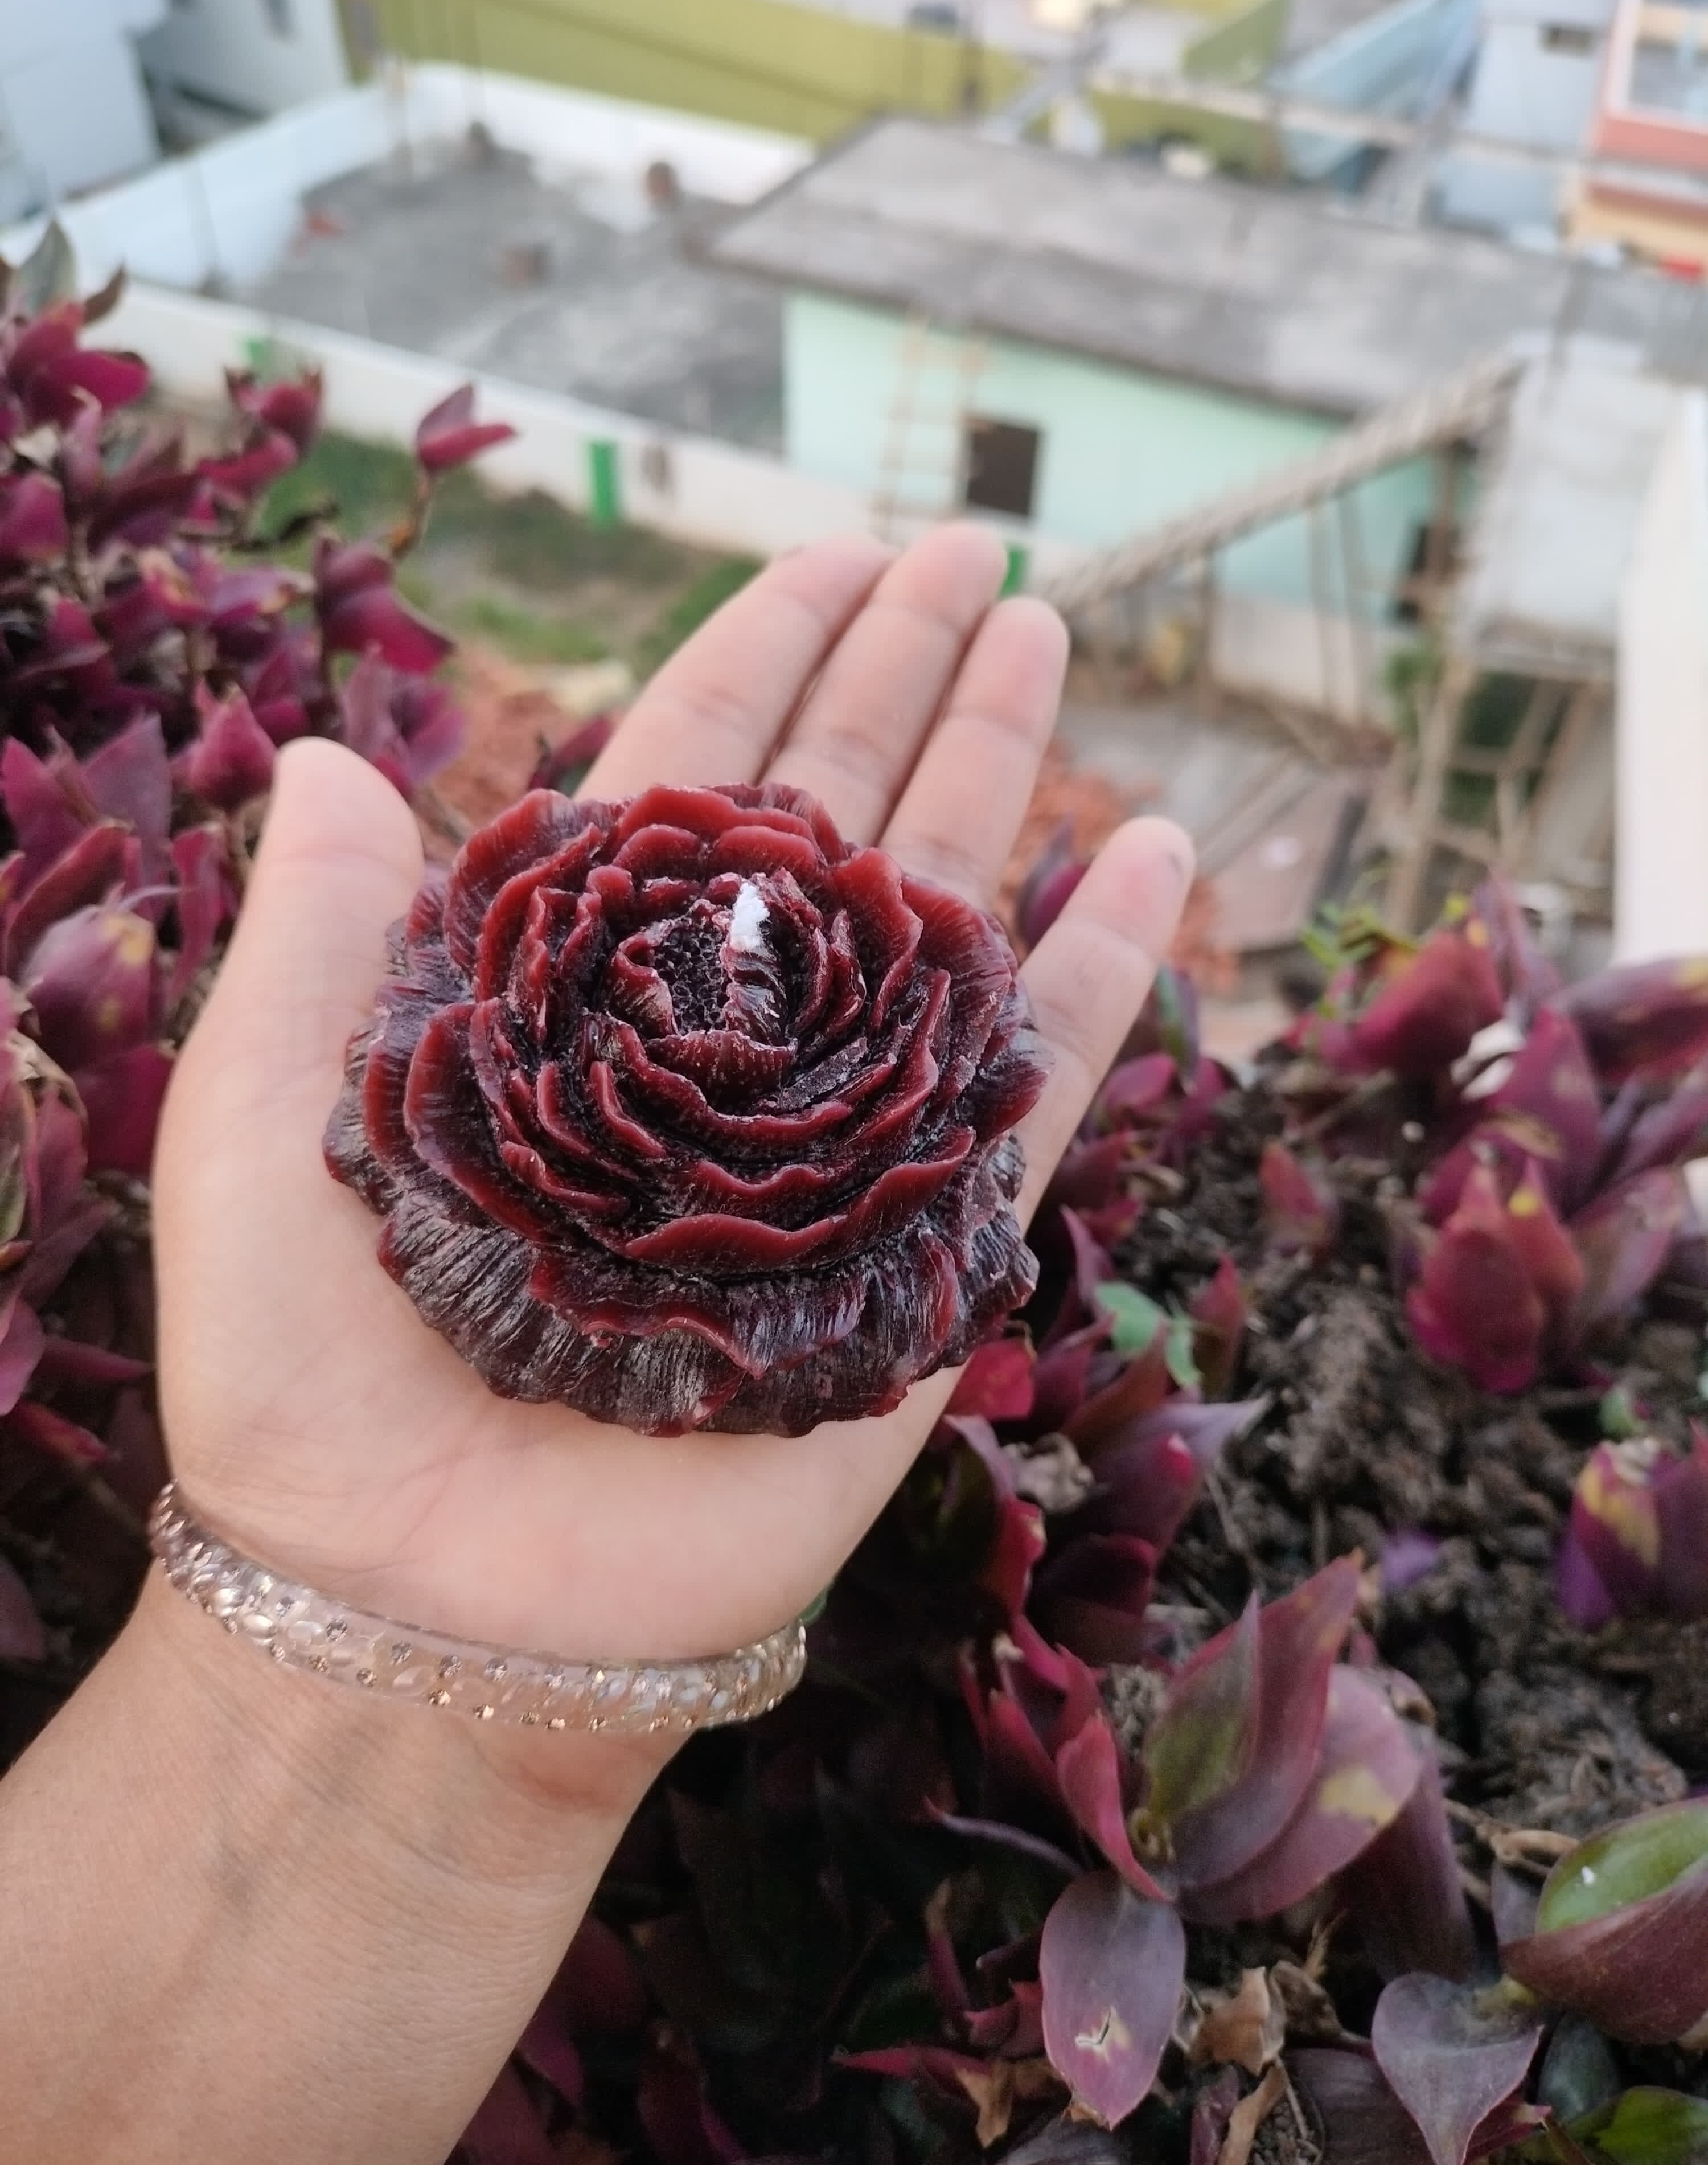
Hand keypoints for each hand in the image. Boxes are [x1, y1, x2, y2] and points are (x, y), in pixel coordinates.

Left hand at [154, 526, 1190, 1695]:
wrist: (421, 1611)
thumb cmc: (310, 1382)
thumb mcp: (262, 1127)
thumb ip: (312, 936)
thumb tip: (339, 748)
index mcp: (570, 999)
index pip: (681, 787)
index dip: (759, 663)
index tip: (830, 559)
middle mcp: (713, 1049)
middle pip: (827, 823)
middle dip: (900, 678)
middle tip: (977, 554)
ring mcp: (826, 1141)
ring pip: (935, 922)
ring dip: (998, 775)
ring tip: (1050, 641)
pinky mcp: (916, 1251)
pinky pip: (1028, 1088)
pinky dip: (1094, 970)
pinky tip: (1145, 850)